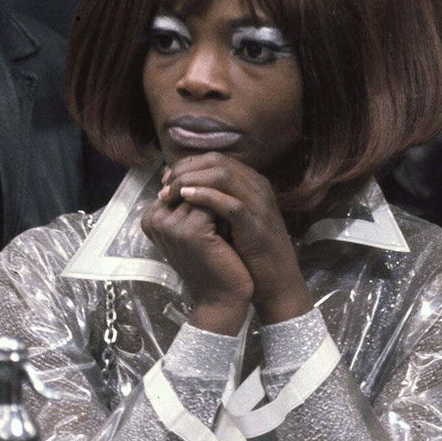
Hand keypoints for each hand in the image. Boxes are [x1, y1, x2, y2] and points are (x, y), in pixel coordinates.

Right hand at [141, 165, 253, 334]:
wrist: (223, 297)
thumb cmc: (213, 261)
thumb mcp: (198, 226)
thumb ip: (192, 201)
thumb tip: (199, 166)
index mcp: (151, 217)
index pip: (181, 182)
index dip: (206, 186)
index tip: (220, 205)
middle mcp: (154, 218)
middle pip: (190, 183)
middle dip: (214, 189)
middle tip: (231, 211)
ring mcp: (170, 224)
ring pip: (203, 190)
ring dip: (223, 199)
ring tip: (234, 220)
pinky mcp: (190, 230)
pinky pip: (213, 202)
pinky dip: (229, 209)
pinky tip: (237, 226)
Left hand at [165, 152, 312, 324]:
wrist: (276, 281)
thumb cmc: (250, 251)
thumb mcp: (233, 219)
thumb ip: (216, 202)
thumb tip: (182, 190)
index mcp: (252, 183)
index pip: (215, 159)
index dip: (187, 164)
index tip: (167, 178)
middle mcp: (258, 187)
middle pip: (216, 161)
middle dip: (185, 169)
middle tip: (164, 185)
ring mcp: (259, 204)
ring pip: (222, 176)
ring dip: (190, 180)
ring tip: (169, 193)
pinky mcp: (256, 225)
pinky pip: (230, 203)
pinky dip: (206, 197)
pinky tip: (186, 199)